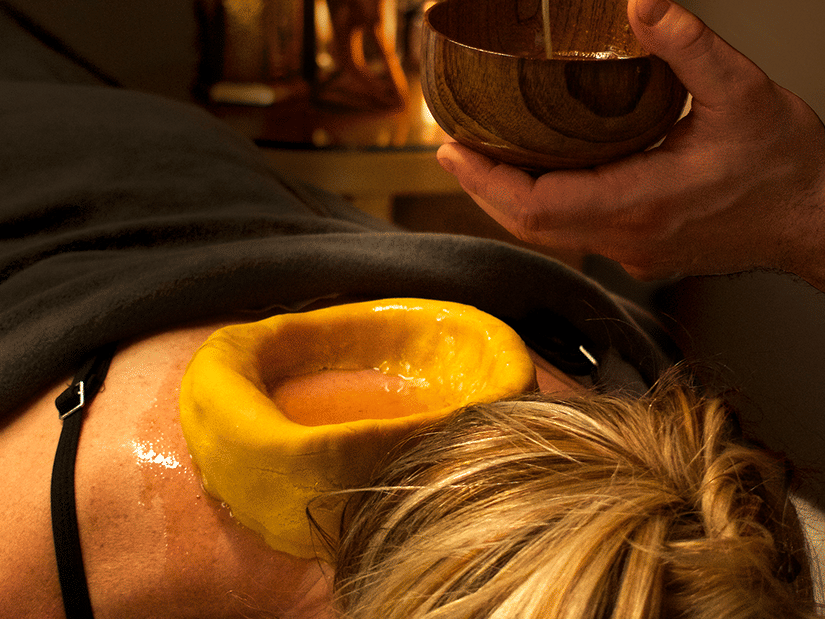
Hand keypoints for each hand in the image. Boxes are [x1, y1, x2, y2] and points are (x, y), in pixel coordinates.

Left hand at [436, 0, 824, 286]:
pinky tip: (535, 177)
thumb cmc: (784, 170)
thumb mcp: (742, 94)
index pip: (536, 205)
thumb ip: (688, 47)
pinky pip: (572, 232)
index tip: (452, 151)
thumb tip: (641, 4)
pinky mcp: (637, 248)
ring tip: (481, 162)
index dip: (485, 181)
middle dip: (483, 189)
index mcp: (639, 203)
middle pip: (528, 224)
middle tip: (453, 151)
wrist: (812, 221)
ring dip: (508, 199)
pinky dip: (541, 206)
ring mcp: (629, 249)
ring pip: (548, 232)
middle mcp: (625, 236)